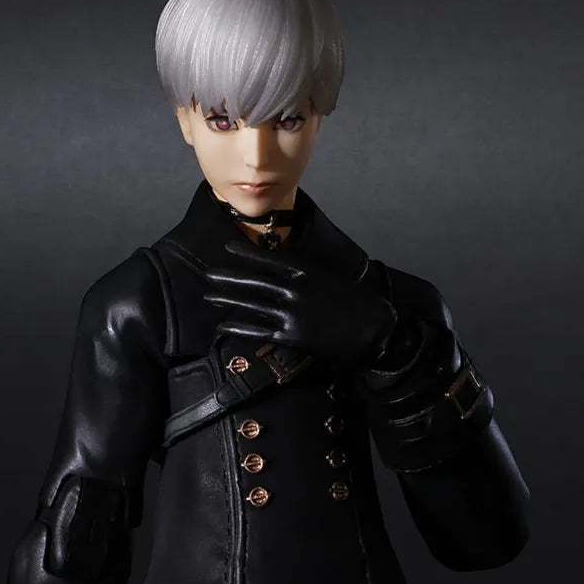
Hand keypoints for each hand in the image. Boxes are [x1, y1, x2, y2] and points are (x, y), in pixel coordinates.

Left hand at [204, 239, 397, 365]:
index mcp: (305, 271)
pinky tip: (223, 326)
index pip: (267, 259)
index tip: (228, 248)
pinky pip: (257, 330)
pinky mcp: (291, 335)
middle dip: (228, 277)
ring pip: (250, 304)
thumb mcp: (330, 279)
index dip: (245, 254)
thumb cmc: (357, 303)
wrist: (374, 330)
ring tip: (210, 296)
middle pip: (252, 281)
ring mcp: (290, 312)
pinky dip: (238, 327)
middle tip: (209, 274)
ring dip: (227, 300)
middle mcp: (294, 289)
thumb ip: (307, 275)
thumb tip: (286, 273)